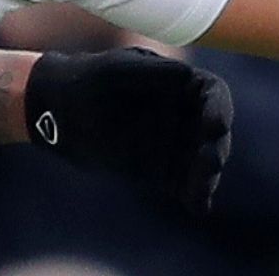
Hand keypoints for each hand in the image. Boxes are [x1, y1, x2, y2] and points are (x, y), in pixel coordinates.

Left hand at [24, 47, 232, 215]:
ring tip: (201, 191)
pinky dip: (195, 195)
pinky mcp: (163, 170)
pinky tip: (198, 206)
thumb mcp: (115, 71)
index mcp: (178, 82)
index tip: (217, 125)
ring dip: (207, 177)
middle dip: (216, 148)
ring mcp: (176, 143)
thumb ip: (149, 73)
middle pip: (214, 133)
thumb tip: (186, 76)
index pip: (213, 94)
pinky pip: (185, 184)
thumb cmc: (86, 81)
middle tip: (211, 164)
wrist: (58, 111)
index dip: (220, 109)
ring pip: (203, 162)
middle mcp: (184, 113)